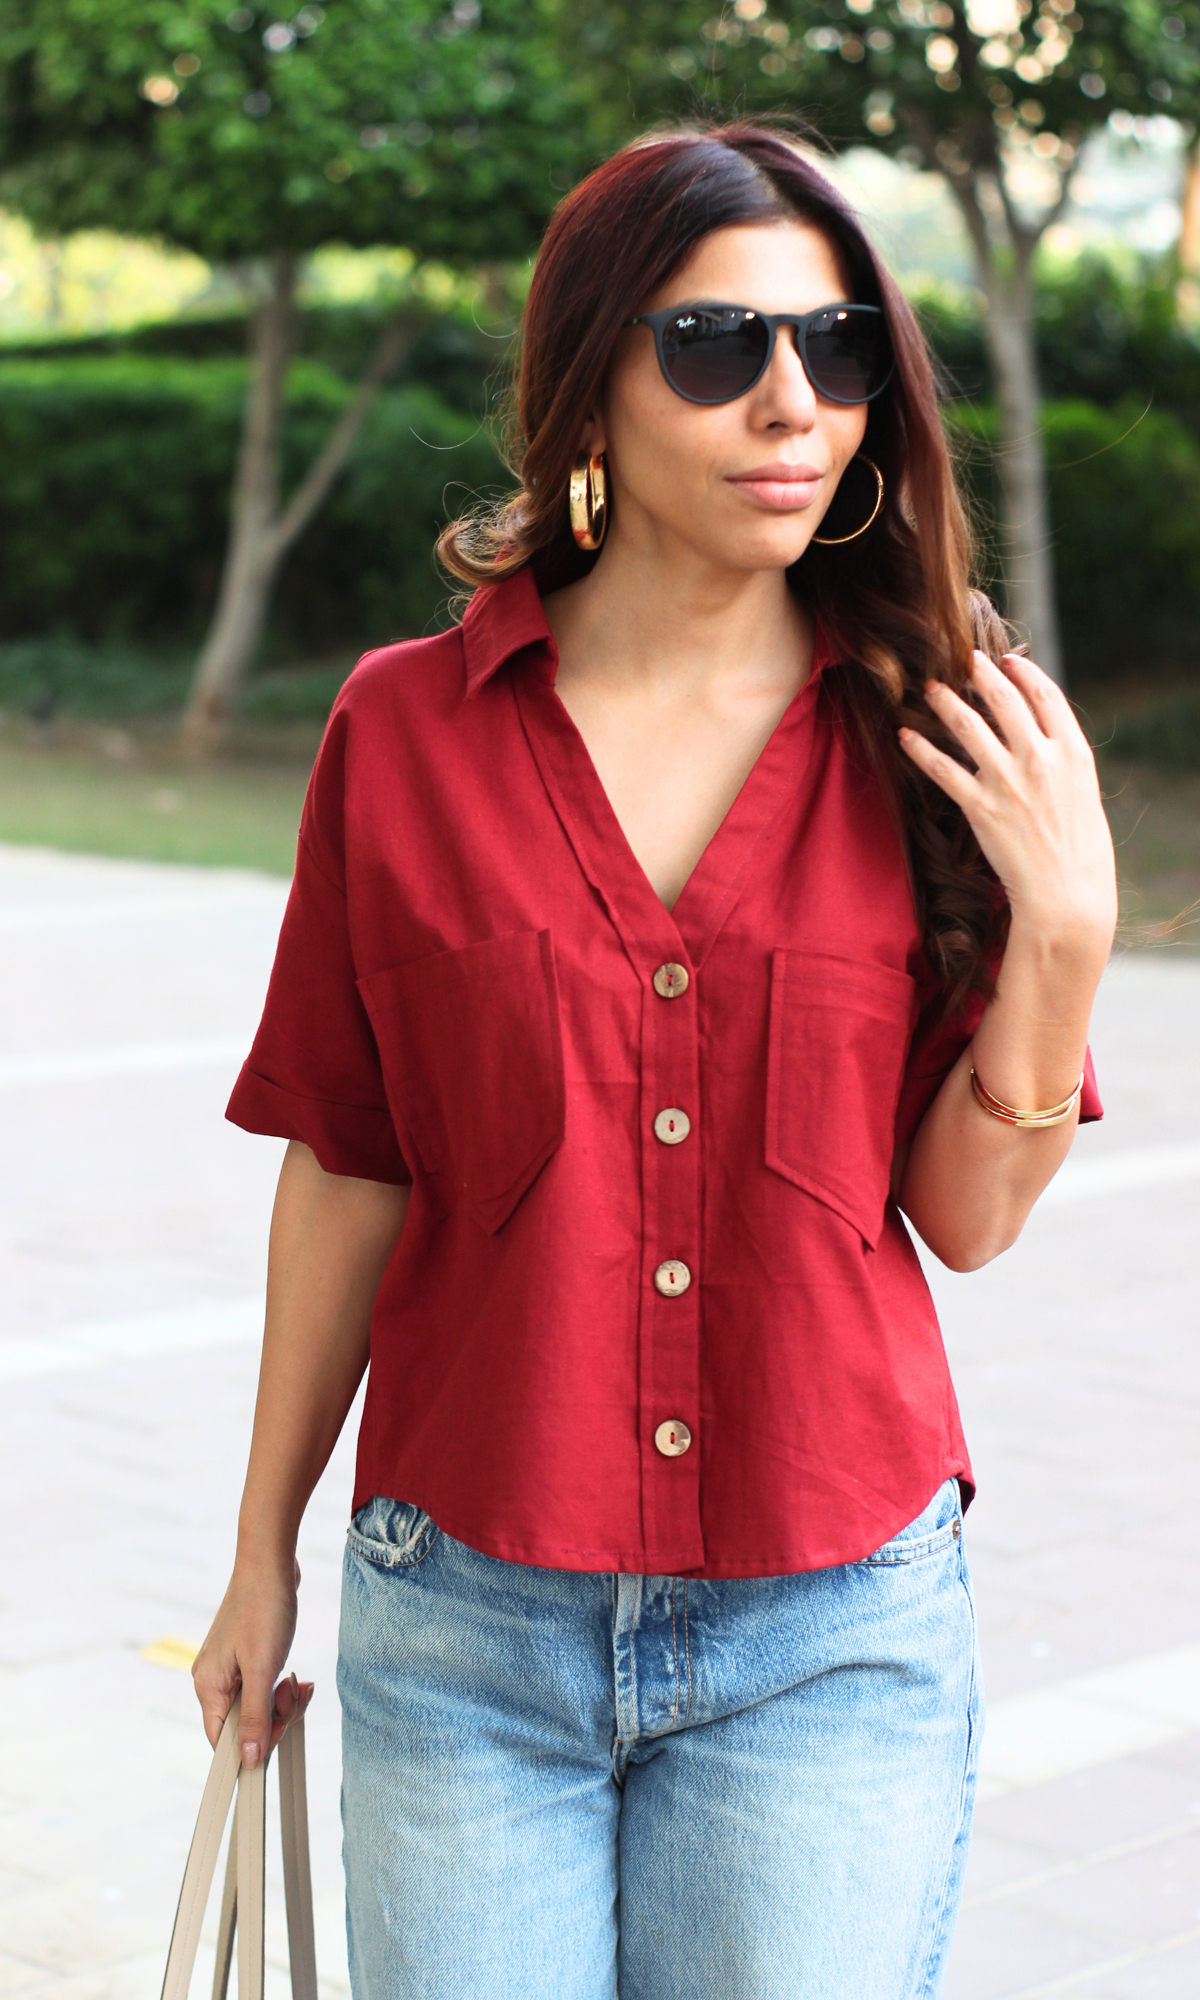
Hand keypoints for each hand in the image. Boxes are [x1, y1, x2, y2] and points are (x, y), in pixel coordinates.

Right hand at [192, 1556, 312, 1767]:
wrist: (270, 1563)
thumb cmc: (262, 1610)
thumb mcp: (262, 1669)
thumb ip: (254, 1716)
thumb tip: (249, 1759)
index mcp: (208, 1688)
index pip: (222, 1742)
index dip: (252, 1745)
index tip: (281, 1732)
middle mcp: (213, 1682)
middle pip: (243, 1726)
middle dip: (276, 1717)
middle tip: (292, 1693)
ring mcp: (229, 1670)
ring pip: (258, 1708)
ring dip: (284, 1702)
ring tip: (298, 1682)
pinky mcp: (246, 1660)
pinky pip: (264, 1690)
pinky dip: (283, 1688)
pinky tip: (299, 1679)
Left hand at [899, 649, 1116, 954]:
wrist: (1066, 894)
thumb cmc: (1079, 852)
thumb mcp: (1084, 794)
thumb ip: (1061, 761)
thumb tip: (1041, 738)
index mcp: (1073, 753)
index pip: (1046, 695)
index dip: (1023, 672)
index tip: (1007, 660)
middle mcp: (1041, 759)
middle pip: (1005, 700)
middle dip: (981, 673)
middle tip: (964, 659)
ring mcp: (1008, 781)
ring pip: (968, 724)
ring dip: (945, 701)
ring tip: (930, 688)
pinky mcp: (980, 807)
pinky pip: (942, 768)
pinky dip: (920, 749)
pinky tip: (905, 736)